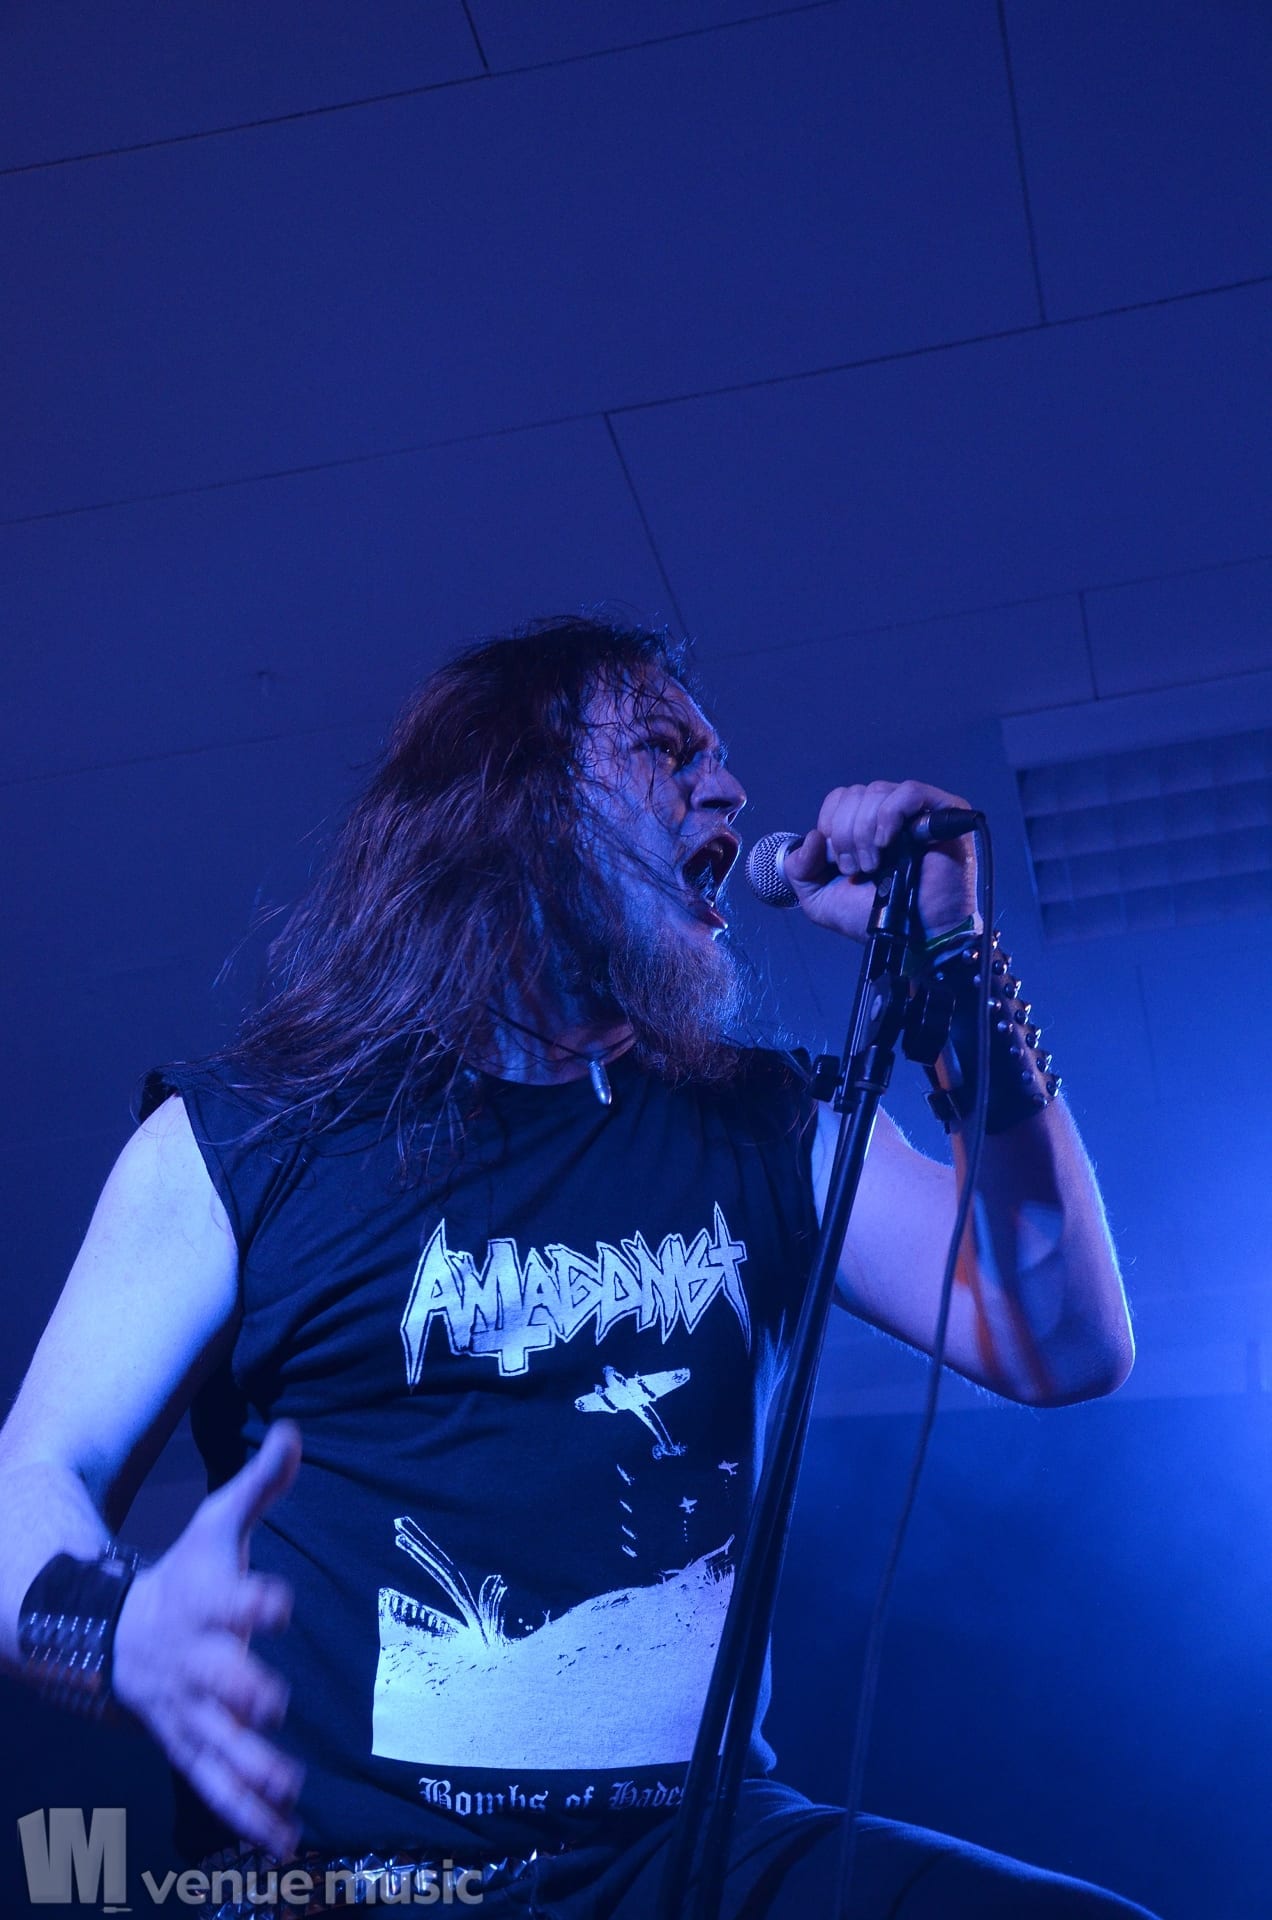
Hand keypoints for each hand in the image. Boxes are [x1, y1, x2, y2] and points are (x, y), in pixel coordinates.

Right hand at [112, 1421, 303, 1856]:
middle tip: (274, 1704)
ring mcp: (192, 1712)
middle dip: (244, 1693)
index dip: (255, 1599)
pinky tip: (283, 1841)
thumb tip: (296, 1431)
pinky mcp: (191, 1747)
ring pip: (219, 1744)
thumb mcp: (215, 1523)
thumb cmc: (185, 1576)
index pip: (232, 1598)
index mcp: (208, 1603)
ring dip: (251, 1769)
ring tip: (289, 1793)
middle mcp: (199, 1663)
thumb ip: (260, 1484)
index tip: (281, 1600)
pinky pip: (217, 1784)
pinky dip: (247, 1814)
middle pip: (220, 1680)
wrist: (117, 1635)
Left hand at [781, 778, 977, 942]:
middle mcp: (890, 815)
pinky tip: (886, 843)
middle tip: (855, 869)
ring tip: (873, 865)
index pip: (840, 798)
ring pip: (876, 792)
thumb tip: (813, 836)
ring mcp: (917, 812)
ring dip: (864, 832)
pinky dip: (889, 815)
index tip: (836, 861)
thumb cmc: (874, 918)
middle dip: (845, 834)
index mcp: (865, 826)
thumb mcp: (820, 899)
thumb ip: (801, 868)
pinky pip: (909, 792)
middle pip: (854, 794)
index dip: (830, 823)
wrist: (912, 938)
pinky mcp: (942, 813)